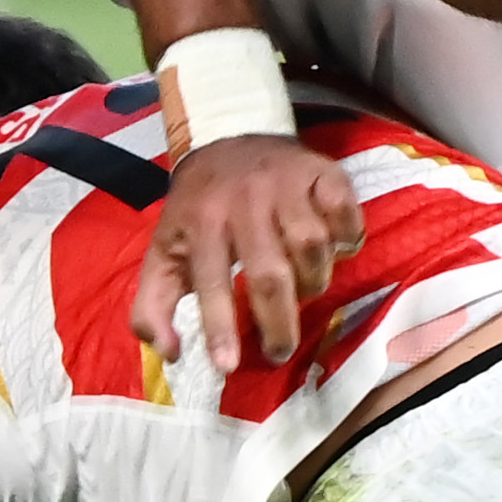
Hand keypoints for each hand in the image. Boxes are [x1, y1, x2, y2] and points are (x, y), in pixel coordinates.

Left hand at [132, 131, 361, 376]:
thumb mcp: (164, 249)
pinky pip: (344, 208)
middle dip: (278, 322)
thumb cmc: (198, 206)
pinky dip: (347, 235)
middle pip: (269, 272)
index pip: (211, 281)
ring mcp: (285, 184)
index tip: (228, 366)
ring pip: (311, 243)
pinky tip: (338, 249)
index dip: (219, 326)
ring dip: (314, 279)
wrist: (227, 135)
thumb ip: (153, 304)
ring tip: (305, 290)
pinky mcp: (320, 171)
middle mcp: (244, 202)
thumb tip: (170, 353)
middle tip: (280, 350)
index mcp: (201, 223)